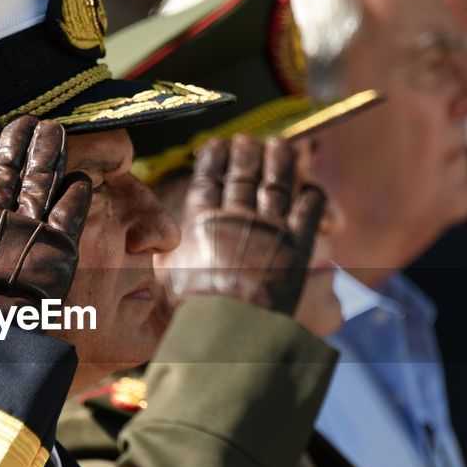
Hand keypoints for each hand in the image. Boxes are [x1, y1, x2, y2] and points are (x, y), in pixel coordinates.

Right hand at [0, 116, 92, 329]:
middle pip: (9, 169)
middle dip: (18, 142)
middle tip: (27, 120)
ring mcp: (28, 229)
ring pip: (40, 180)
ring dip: (48, 152)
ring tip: (54, 129)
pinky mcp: (58, 247)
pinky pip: (71, 213)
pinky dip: (77, 193)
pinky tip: (82, 177)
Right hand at [160, 134, 324, 313]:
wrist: (229, 325)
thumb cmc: (190, 306)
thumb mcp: (163, 276)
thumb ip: (163, 253)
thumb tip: (154, 243)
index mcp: (202, 221)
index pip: (208, 179)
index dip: (214, 158)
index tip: (218, 144)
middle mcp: (237, 216)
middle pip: (244, 174)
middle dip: (247, 152)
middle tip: (249, 141)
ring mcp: (269, 227)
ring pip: (277, 182)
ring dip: (280, 161)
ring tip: (281, 146)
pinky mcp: (297, 244)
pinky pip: (310, 210)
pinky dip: (313, 196)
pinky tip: (312, 189)